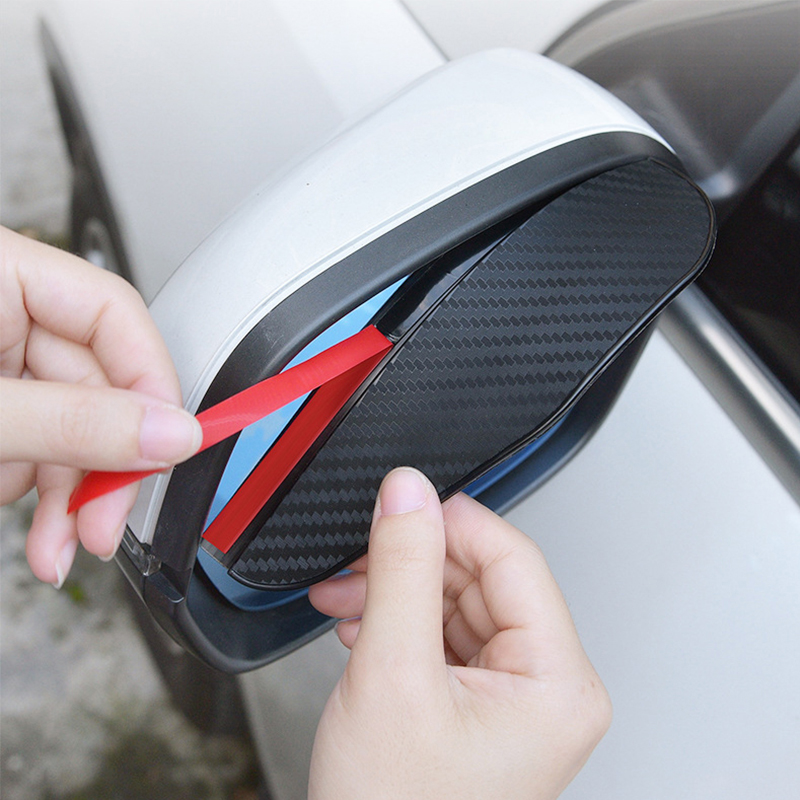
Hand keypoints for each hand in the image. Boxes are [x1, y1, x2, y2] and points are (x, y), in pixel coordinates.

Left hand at [0, 227, 201, 585]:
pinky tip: (31, 529)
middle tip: (102, 524)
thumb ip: (72, 422)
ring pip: (69, 428)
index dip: (151, 384)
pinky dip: (38, 493)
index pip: (112, 313)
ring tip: (53, 547)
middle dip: (100, 469)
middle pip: (96, 385)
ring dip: (67, 497)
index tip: (166, 447)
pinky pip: (37, 446)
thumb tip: (170, 431)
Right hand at [308, 467, 610, 799]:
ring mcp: (511, 697)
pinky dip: (398, 624)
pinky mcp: (477, 704)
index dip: (452, 523)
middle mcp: (545, 687)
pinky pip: (443, 635)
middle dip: (411, 565)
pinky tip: (362, 627)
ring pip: (456, 603)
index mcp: (556, 681)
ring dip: (397, 593)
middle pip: (481, 578)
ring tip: (347, 600)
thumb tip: (408, 494)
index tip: (402, 502)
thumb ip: (401, 571)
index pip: (513, 558)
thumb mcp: (392, 675)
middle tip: (360, 560)